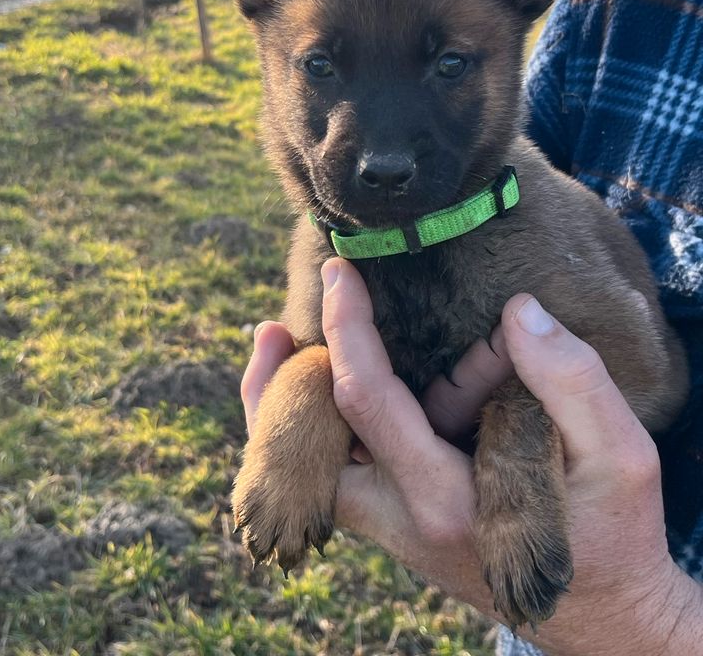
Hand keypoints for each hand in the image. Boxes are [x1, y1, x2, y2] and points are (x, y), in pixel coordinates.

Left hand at [241, 259, 702, 655]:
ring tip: (274, 341)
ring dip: (288, 405)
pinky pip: (335, 474)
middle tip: (270, 323)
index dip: (347, 329)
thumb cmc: (612, 532)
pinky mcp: (397, 525)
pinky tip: (325, 377)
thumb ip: (572, 382)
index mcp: (449, 501)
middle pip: (303, 451)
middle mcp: (401, 521)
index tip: (339, 273)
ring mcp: (392, 529)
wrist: (603, 615)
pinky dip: (321, 425)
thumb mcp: (619, 456)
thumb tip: (516, 314)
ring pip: (309, 468)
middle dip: (280, 383)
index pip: (368, 402)